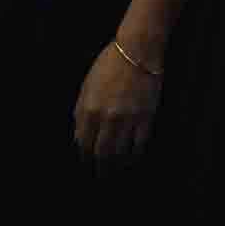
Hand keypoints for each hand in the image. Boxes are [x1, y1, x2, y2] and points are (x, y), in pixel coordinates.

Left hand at [72, 41, 161, 173]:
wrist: (136, 51)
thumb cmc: (109, 65)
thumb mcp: (86, 87)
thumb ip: (80, 113)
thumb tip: (79, 136)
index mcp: (87, 111)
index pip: (83, 144)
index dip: (85, 156)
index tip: (87, 161)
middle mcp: (105, 119)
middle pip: (101, 153)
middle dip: (100, 167)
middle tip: (102, 174)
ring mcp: (126, 120)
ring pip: (119, 153)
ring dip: (116, 165)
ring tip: (116, 170)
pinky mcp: (145, 118)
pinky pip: (139, 145)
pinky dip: (134, 155)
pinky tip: (133, 158)